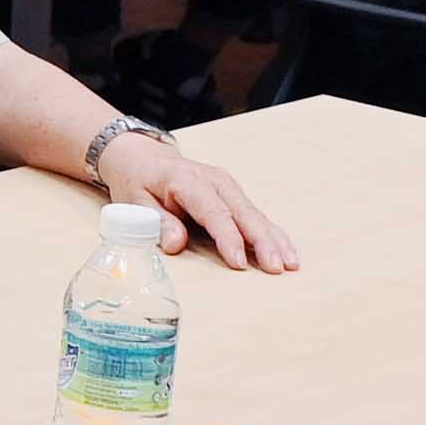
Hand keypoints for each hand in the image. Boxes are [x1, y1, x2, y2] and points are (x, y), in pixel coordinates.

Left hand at [104, 131, 299, 273]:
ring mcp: (227, 186)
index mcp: (187, 181)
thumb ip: (156, 222)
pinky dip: (273, 233)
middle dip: (262, 241)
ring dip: (274, 239)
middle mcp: (214, 181)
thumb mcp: (135, 201)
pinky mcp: (234, 194)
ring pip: (255, 214)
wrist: (143, 157)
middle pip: (243, 213)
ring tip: (291, 263)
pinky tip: (288, 251)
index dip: (228, 238)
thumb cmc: (138, 181)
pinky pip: (256, 214)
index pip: (213, 212)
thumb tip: (176, 244)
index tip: (238, 262)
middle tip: (276, 267)